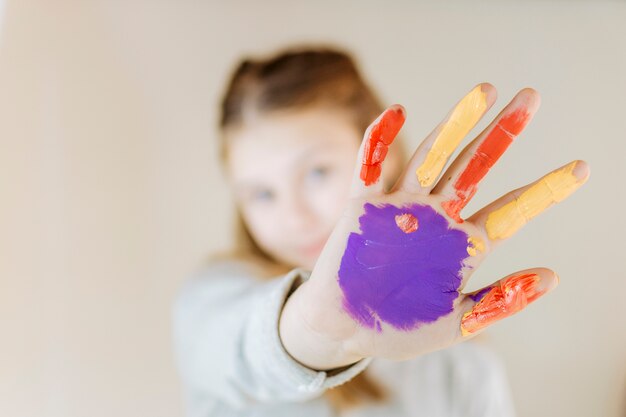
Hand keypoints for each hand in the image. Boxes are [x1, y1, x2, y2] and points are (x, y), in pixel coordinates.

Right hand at [280, 83, 589, 368]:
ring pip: (430, 159)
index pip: (511, 211)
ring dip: (454, 126)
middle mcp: (435, 219)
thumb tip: (554, 276)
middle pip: (473, 168)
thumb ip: (501, 300)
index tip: (581, 168)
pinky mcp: (363, 208)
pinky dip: (379, 140)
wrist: (345, 329)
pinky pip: (370, 168)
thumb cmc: (401, 328)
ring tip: (484, 92)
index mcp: (462, 244)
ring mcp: (400, 209)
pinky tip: (398, 112)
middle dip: (502, 135)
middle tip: (531, 97)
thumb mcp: (458, 322)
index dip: (545, 190)